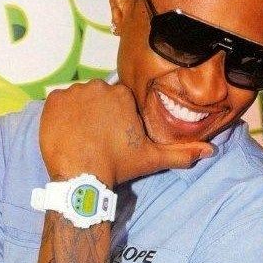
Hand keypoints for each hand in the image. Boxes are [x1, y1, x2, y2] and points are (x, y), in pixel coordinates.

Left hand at [40, 80, 212, 185]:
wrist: (82, 176)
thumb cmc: (118, 166)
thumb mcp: (152, 159)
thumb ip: (181, 153)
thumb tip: (210, 151)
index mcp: (123, 95)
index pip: (119, 101)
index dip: (116, 120)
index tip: (114, 137)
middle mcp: (98, 86)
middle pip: (98, 99)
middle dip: (98, 115)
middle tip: (98, 139)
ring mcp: (73, 92)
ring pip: (79, 100)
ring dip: (80, 115)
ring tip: (82, 138)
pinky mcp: (53, 100)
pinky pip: (58, 103)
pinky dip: (61, 116)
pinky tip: (68, 134)